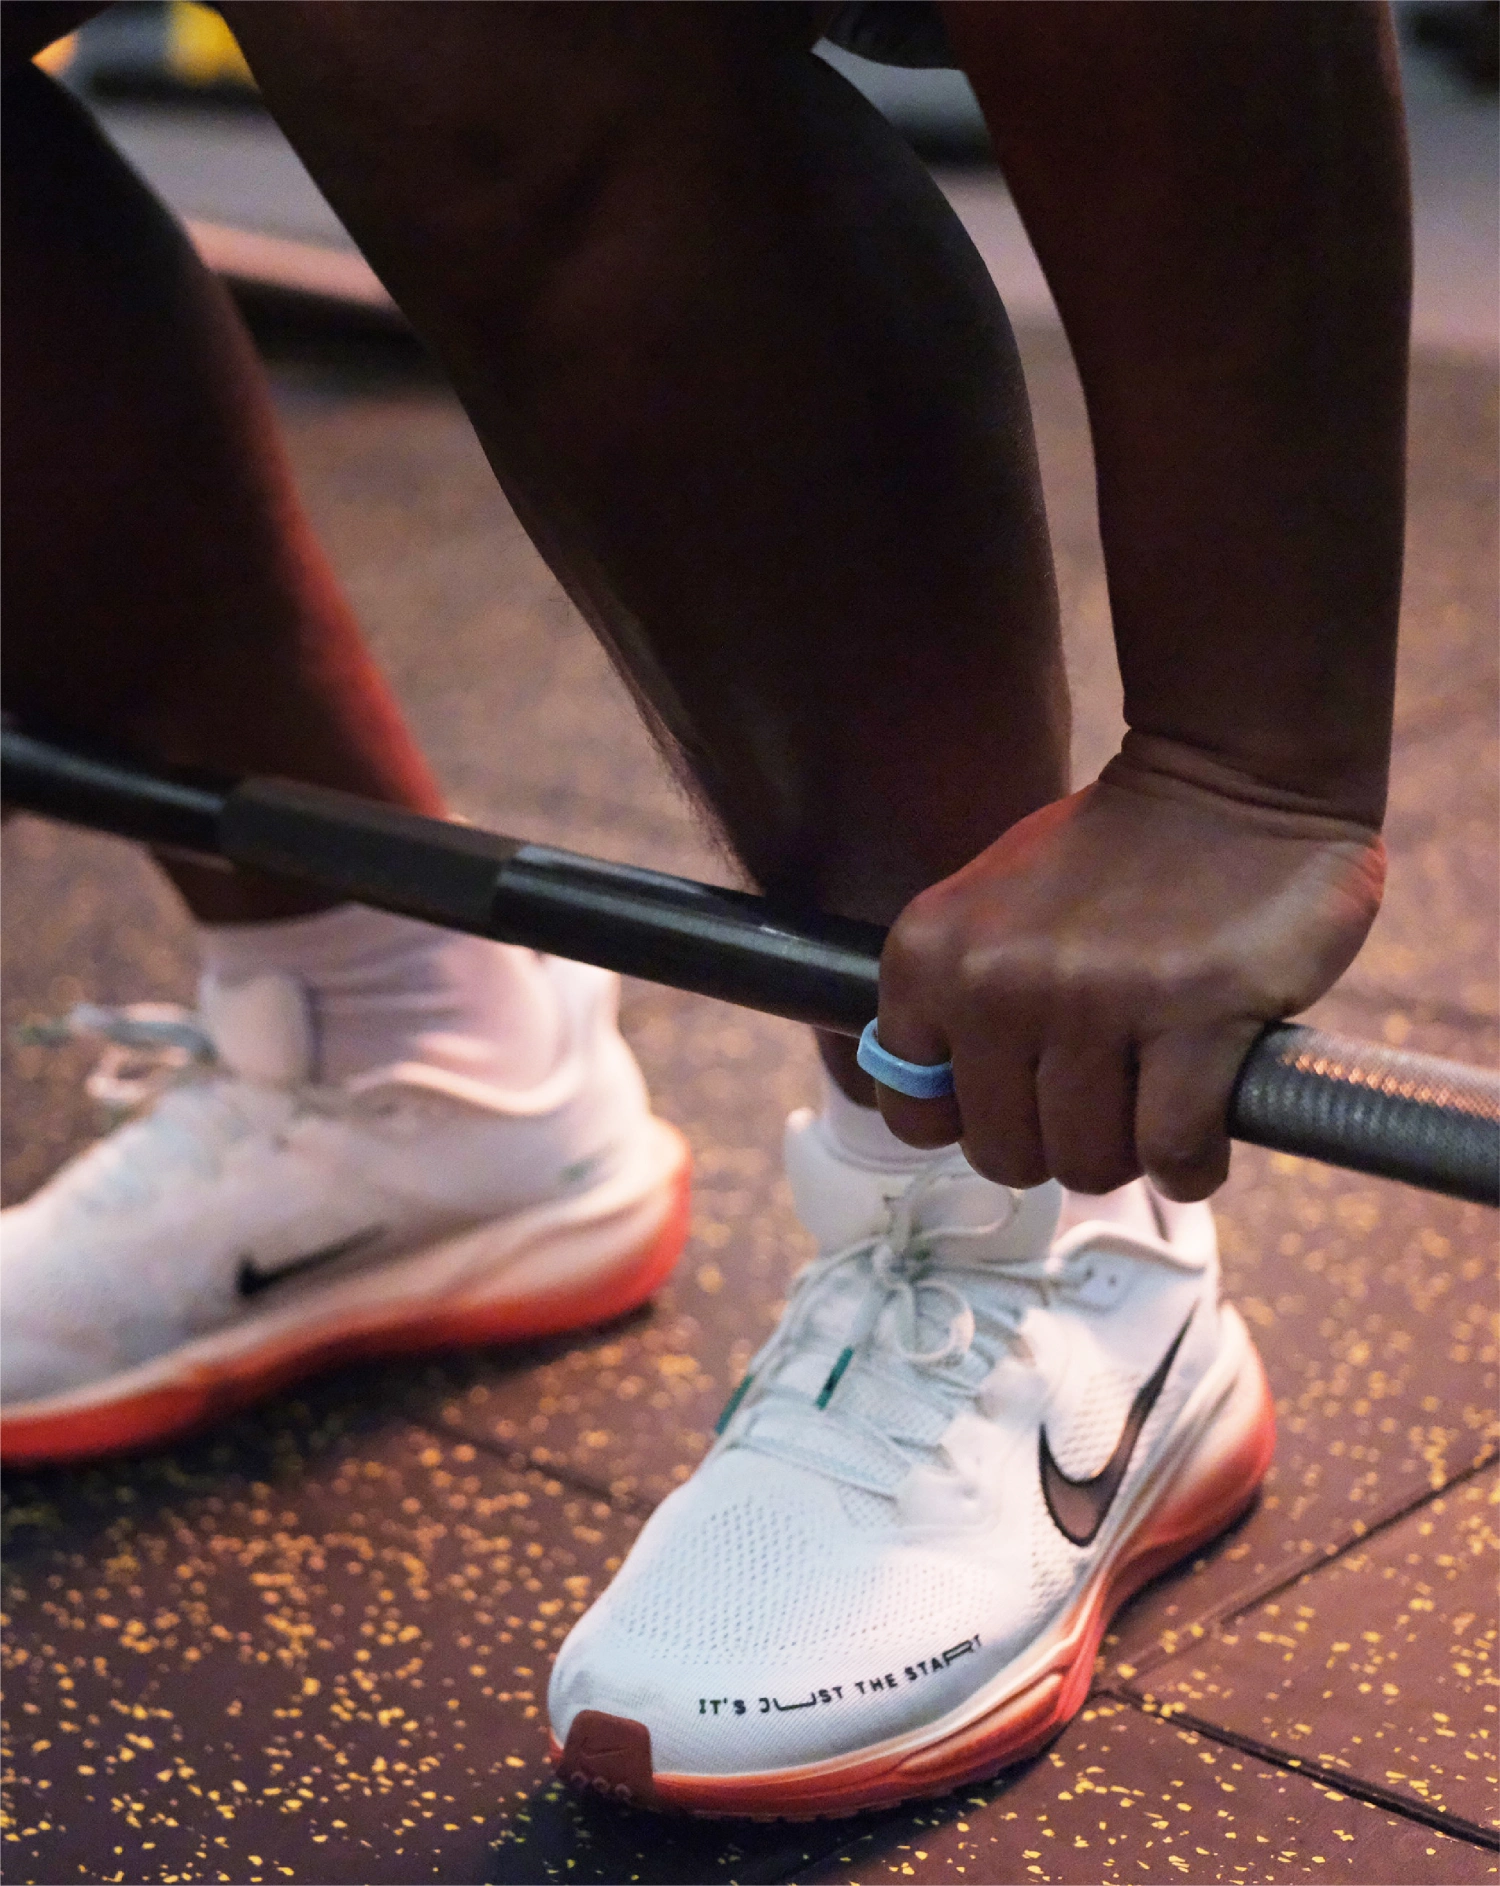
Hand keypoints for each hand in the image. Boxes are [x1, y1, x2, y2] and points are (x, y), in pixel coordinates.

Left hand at [874, 742, 1385, 1199]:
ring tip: (1161, 1092)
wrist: (1229, 780)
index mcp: (929, 955)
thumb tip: (940, 1113)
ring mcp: (1092, 1000)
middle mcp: (994, 982)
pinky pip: (1171, 1154)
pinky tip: (1210, 1111)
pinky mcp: (1194, 1016)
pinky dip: (1195, 1161)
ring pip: (1088, 1162)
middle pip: (1006, 1155)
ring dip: (1131, 1150)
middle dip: (1061, 1142)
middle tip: (1110, 1093)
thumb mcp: (987, 911)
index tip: (1027, 1095)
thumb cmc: (1112, 860)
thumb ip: (952, 1003)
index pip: (915, 1114)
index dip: (978, 1121)